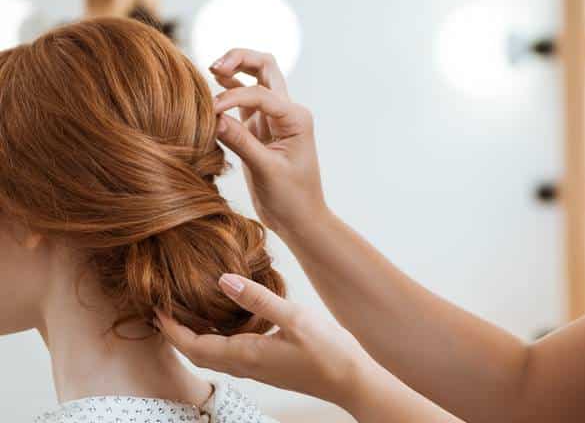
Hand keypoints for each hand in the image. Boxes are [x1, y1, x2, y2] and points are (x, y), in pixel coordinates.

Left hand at [155, 274, 374, 411]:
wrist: (351, 382)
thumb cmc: (328, 352)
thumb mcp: (295, 319)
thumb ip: (258, 299)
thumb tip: (221, 280)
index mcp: (244, 354)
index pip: (191, 344)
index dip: (170, 327)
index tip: (155, 305)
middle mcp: (244, 365)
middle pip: (196, 352)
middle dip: (175, 333)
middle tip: (164, 307)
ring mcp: (256, 368)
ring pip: (211, 355)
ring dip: (194, 337)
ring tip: (188, 311)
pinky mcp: (267, 366)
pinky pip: (229, 354)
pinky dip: (215, 339)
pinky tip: (226, 321)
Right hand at [208, 49, 324, 235]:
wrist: (300, 218)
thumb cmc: (291, 197)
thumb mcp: (266, 171)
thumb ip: (241, 142)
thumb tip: (212, 117)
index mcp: (296, 118)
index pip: (260, 93)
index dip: (232, 97)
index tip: (209, 113)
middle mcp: (287, 112)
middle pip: (266, 68)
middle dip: (241, 59)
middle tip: (213, 65)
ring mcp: (273, 118)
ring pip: (254, 80)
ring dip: (234, 70)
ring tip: (209, 70)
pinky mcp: (259, 129)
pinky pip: (243, 101)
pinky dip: (228, 92)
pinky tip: (210, 88)